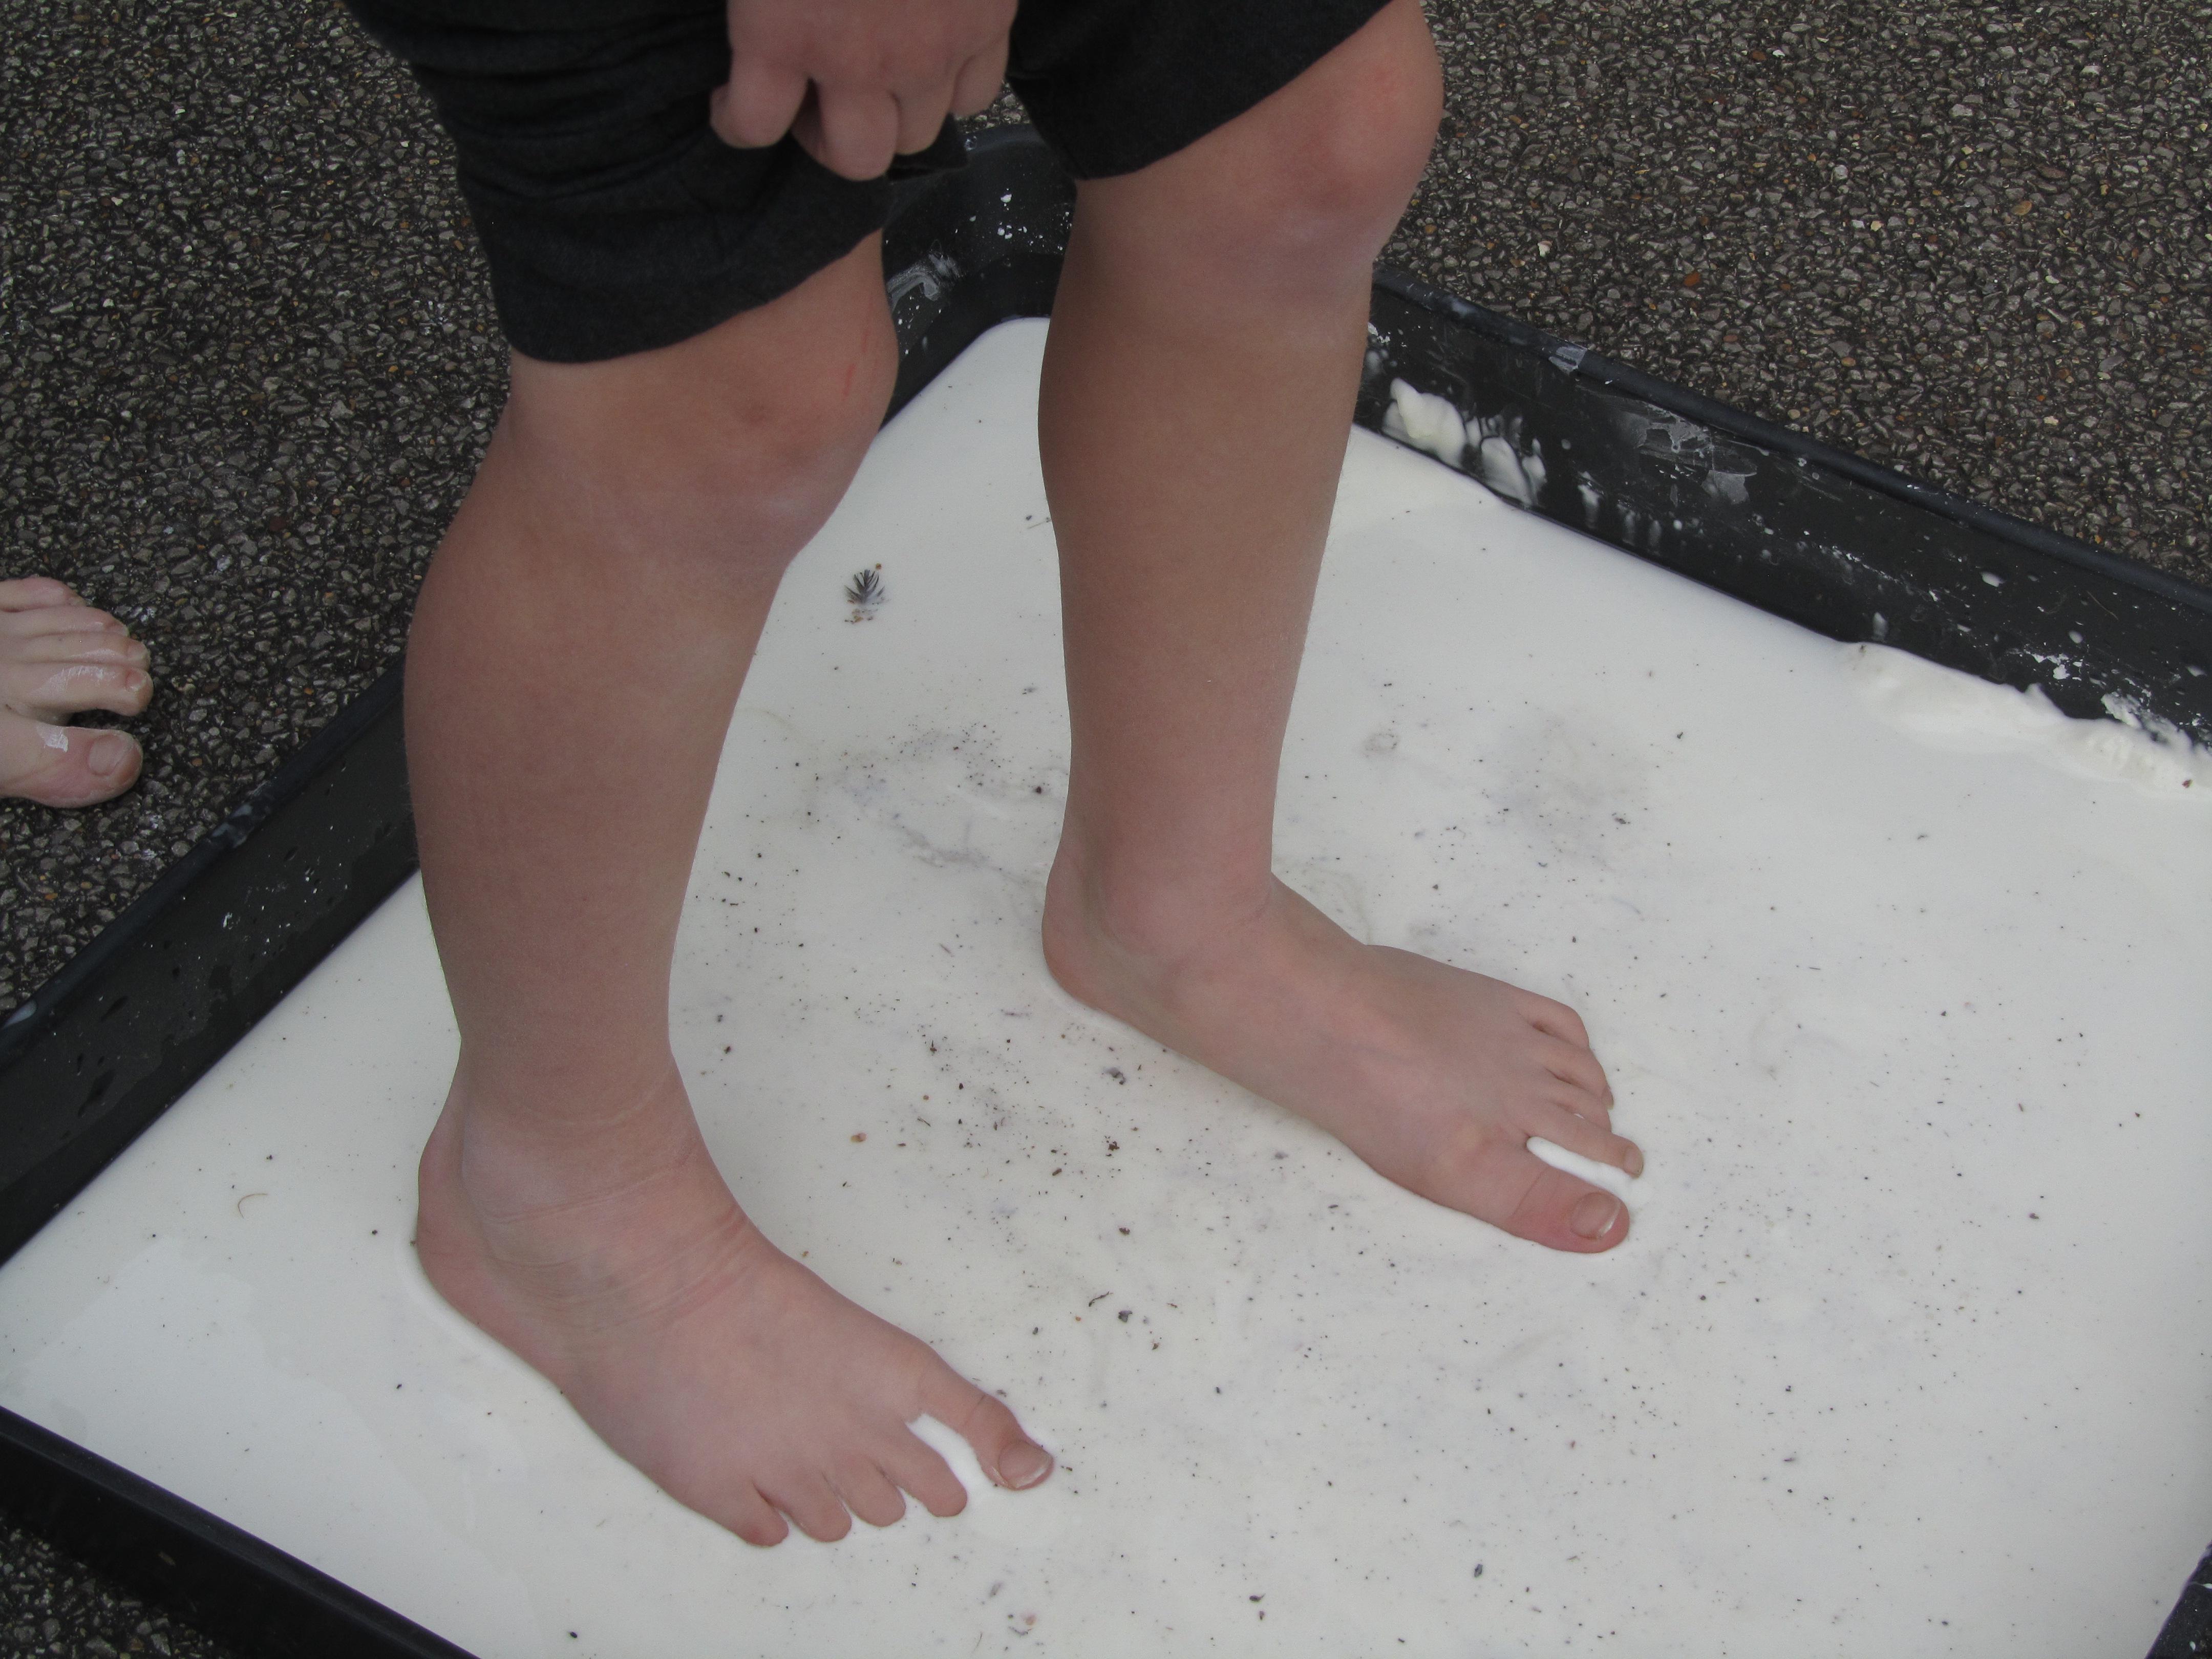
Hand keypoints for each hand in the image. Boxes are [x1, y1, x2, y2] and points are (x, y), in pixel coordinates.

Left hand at [712, 0, 1013, 181]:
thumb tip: (744, 11)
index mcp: (782, 28)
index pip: (753, 124)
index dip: (737, 120)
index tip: (732, 104)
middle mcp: (859, 59)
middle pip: (854, 160)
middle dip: (832, 141)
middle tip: (819, 103)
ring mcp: (931, 48)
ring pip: (920, 134)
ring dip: (896, 114)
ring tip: (881, 68)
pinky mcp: (987, 21)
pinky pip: (975, 94)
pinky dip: (954, 83)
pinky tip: (933, 44)